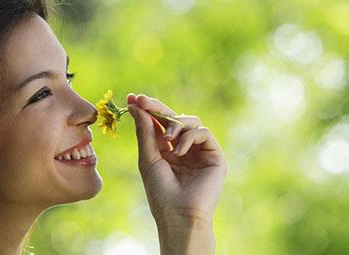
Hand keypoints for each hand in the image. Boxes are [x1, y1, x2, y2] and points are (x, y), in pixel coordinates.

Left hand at [126, 93, 226, 224]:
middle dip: (158, 108)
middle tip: (143, 101)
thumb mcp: (148, 158)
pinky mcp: (215, 155)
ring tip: (166, 140)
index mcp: (167, 150)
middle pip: (175, 118)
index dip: (148, 109)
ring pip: (191, 122)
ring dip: (175, 126)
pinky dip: (189, 137)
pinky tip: (178, 151)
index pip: (159, 124)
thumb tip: (136, 105)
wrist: (179, 214)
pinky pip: (203, 132)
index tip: (133, 98)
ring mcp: (200, 151)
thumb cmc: (161, 192)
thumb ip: (145, 132)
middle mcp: (185, 148)